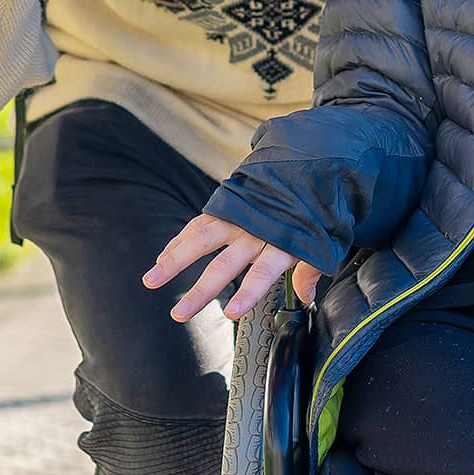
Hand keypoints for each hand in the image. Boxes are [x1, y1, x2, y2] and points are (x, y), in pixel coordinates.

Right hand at [143, 213, 324, 322]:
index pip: (264, 272)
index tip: (231, 313)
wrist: (302, 161)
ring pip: (201, 240)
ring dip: (173, 261)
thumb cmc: (310, 206)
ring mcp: (236, 217)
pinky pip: (197, 225)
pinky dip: (179, 242)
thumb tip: (307, 297)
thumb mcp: (321, 239)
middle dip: (200, 291)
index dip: (248, 293)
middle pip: (224, 265)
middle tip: (179, 314)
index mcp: (282, 241)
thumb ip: (309, 270)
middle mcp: (255, 230)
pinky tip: (162, 258)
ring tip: (152, 279)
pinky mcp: (223, 206)